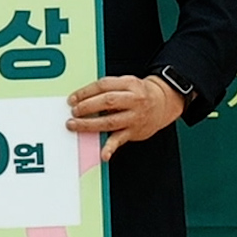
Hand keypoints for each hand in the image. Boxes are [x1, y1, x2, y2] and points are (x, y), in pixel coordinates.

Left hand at [66, 75, 183, 156]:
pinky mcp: (134, 132)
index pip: (104, 86)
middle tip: (73, 111)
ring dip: (89, 124)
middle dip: (87, 106)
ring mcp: (134, 117)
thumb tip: (83, 98)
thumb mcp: (127, 83)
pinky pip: (120, 140)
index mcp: (129, 84)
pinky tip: (102, 154)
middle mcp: (133, 100)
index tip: (72, 99)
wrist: (163, 103)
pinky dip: (110, 148)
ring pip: (110, 121)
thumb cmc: (140, 93)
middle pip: (107, 102)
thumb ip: (108, 88)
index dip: (85, 92)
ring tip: (74, 125)